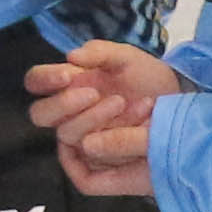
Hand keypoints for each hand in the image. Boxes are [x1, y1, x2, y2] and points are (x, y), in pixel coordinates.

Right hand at [24, 39, 179, 201]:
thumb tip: (71, 57)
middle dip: (63, 105)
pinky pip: (87, 159)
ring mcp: (80, 136)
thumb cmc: (146, 78)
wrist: (175, 101)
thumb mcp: (127, 57)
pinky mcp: (94, 159)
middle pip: (40, 114)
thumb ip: (99, 52)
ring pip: (66, 134)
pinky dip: (108, 144)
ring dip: (92, 118)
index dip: (44, 80)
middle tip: (93, 94)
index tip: (68, 75)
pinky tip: (135, 126)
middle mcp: (67, 112)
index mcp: (66, 84)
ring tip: (124, 103)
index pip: (36, 82)